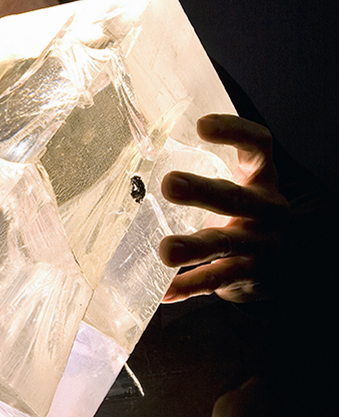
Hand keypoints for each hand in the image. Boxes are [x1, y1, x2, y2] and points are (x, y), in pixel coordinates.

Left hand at [159, 115, 288, 302]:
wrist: (279, 263)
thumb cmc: (242, 212)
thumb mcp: (237, 184)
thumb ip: (204, 168)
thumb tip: (136, 150)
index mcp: (262, 176)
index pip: (258, 145)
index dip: (234, 132)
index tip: (201, 125)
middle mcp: (268, 208)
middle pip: (238, 197)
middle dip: (203, 191)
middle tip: (169, 183)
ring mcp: (262, 245)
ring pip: (227, 243)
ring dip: (194, 247)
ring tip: (166, 250)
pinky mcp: (250, 276)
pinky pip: (217, 280)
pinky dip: (190, 286)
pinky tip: (166, 290)